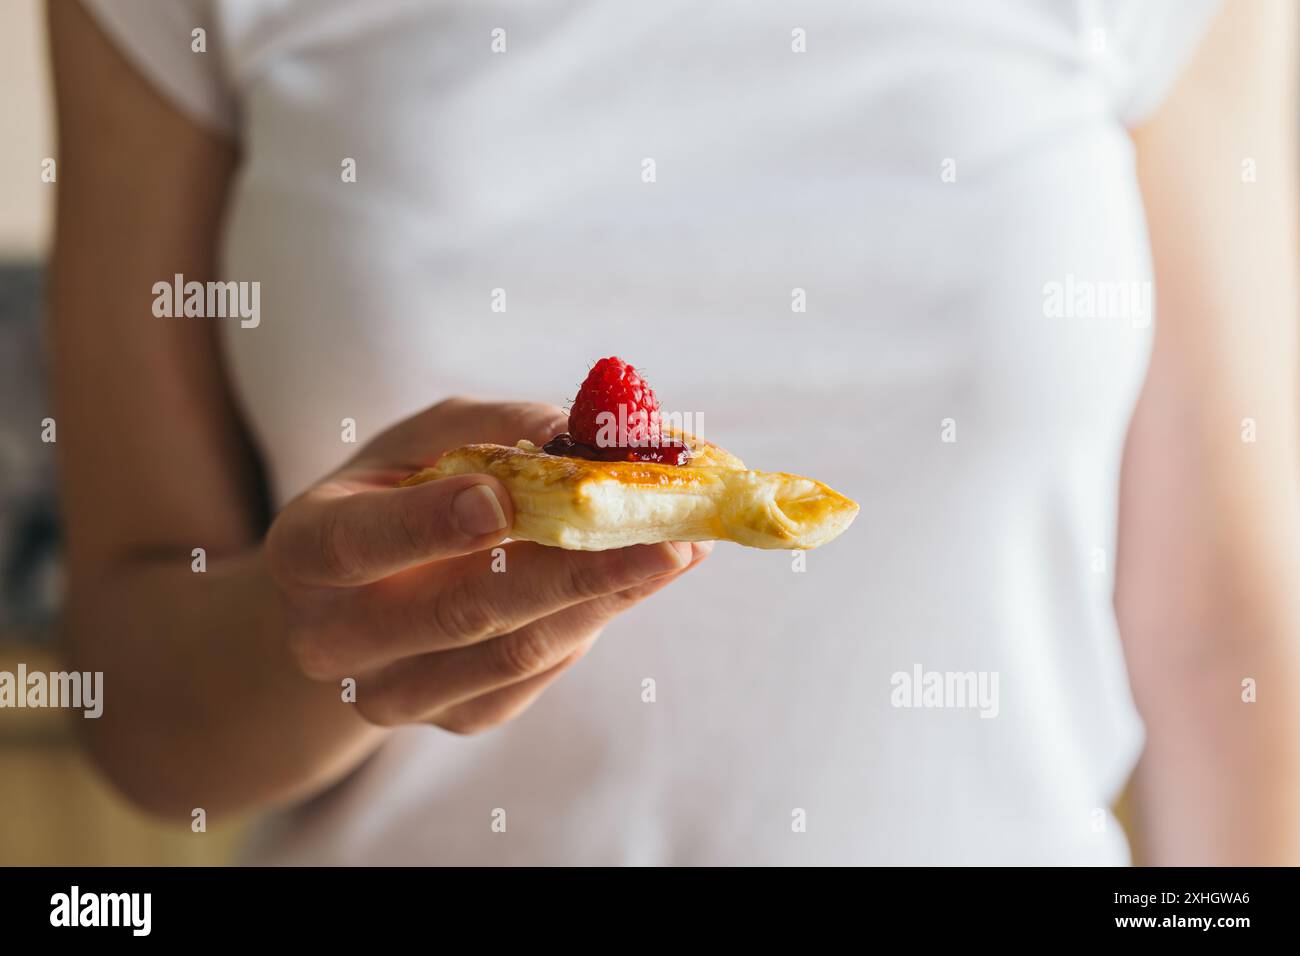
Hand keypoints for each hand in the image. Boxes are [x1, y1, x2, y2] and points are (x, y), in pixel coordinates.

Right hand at [264, 397, 710, 732]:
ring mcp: (396, 693)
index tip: (506, 498)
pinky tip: (641, 576)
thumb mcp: (421, 441)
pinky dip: (597, 618)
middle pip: (463, 611)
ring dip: (608, 597)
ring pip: (516, 652)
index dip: (431, 524)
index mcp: (306, 549)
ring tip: (682, 547)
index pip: (360, 542)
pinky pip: (538, 672)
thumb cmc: (396, 495)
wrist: (359, 598)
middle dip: (575, 567)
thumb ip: (493, 430)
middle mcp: (336, 638)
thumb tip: (584, 435)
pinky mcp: (457, 719)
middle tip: (664, 531)